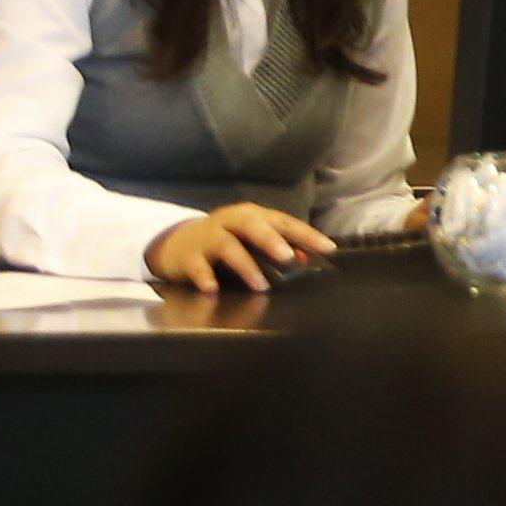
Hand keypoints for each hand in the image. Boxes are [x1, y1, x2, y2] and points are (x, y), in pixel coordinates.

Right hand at [146, 202, 330, 292]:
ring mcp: (208, 238)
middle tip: (287, 257)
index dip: (306, 235)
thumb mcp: (254, 240)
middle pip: (252, 226)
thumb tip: (306, 259)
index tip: (328, 249)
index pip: (284, 223)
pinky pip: (197, 267)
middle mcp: (231, 222)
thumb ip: (281, 247)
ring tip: (261, 286)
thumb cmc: (227, 241)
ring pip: (227, 246)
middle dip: (271, 240)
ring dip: (245, 266)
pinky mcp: (188, 256)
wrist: (177, 243)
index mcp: (253, 216)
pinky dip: (205, 277)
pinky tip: (212, 289)